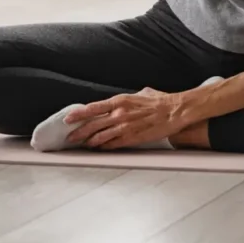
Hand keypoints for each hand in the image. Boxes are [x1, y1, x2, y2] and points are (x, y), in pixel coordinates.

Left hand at [65, 87, 196, 149]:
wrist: (175, 111)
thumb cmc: (161, 101)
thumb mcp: (142, 93)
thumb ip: (129, 98)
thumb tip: (123, 101)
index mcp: (120, 100)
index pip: (92, 108)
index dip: (78, 114)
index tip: (68, 119)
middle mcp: (119, 114)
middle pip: (92, 125)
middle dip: (79, 132)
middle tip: (70, 137)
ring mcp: (124, 127)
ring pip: (100, 137)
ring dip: (89, 142)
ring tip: (83, 145)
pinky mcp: (132, 138)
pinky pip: (113, 144)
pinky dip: (104, 147)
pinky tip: (100, 149)